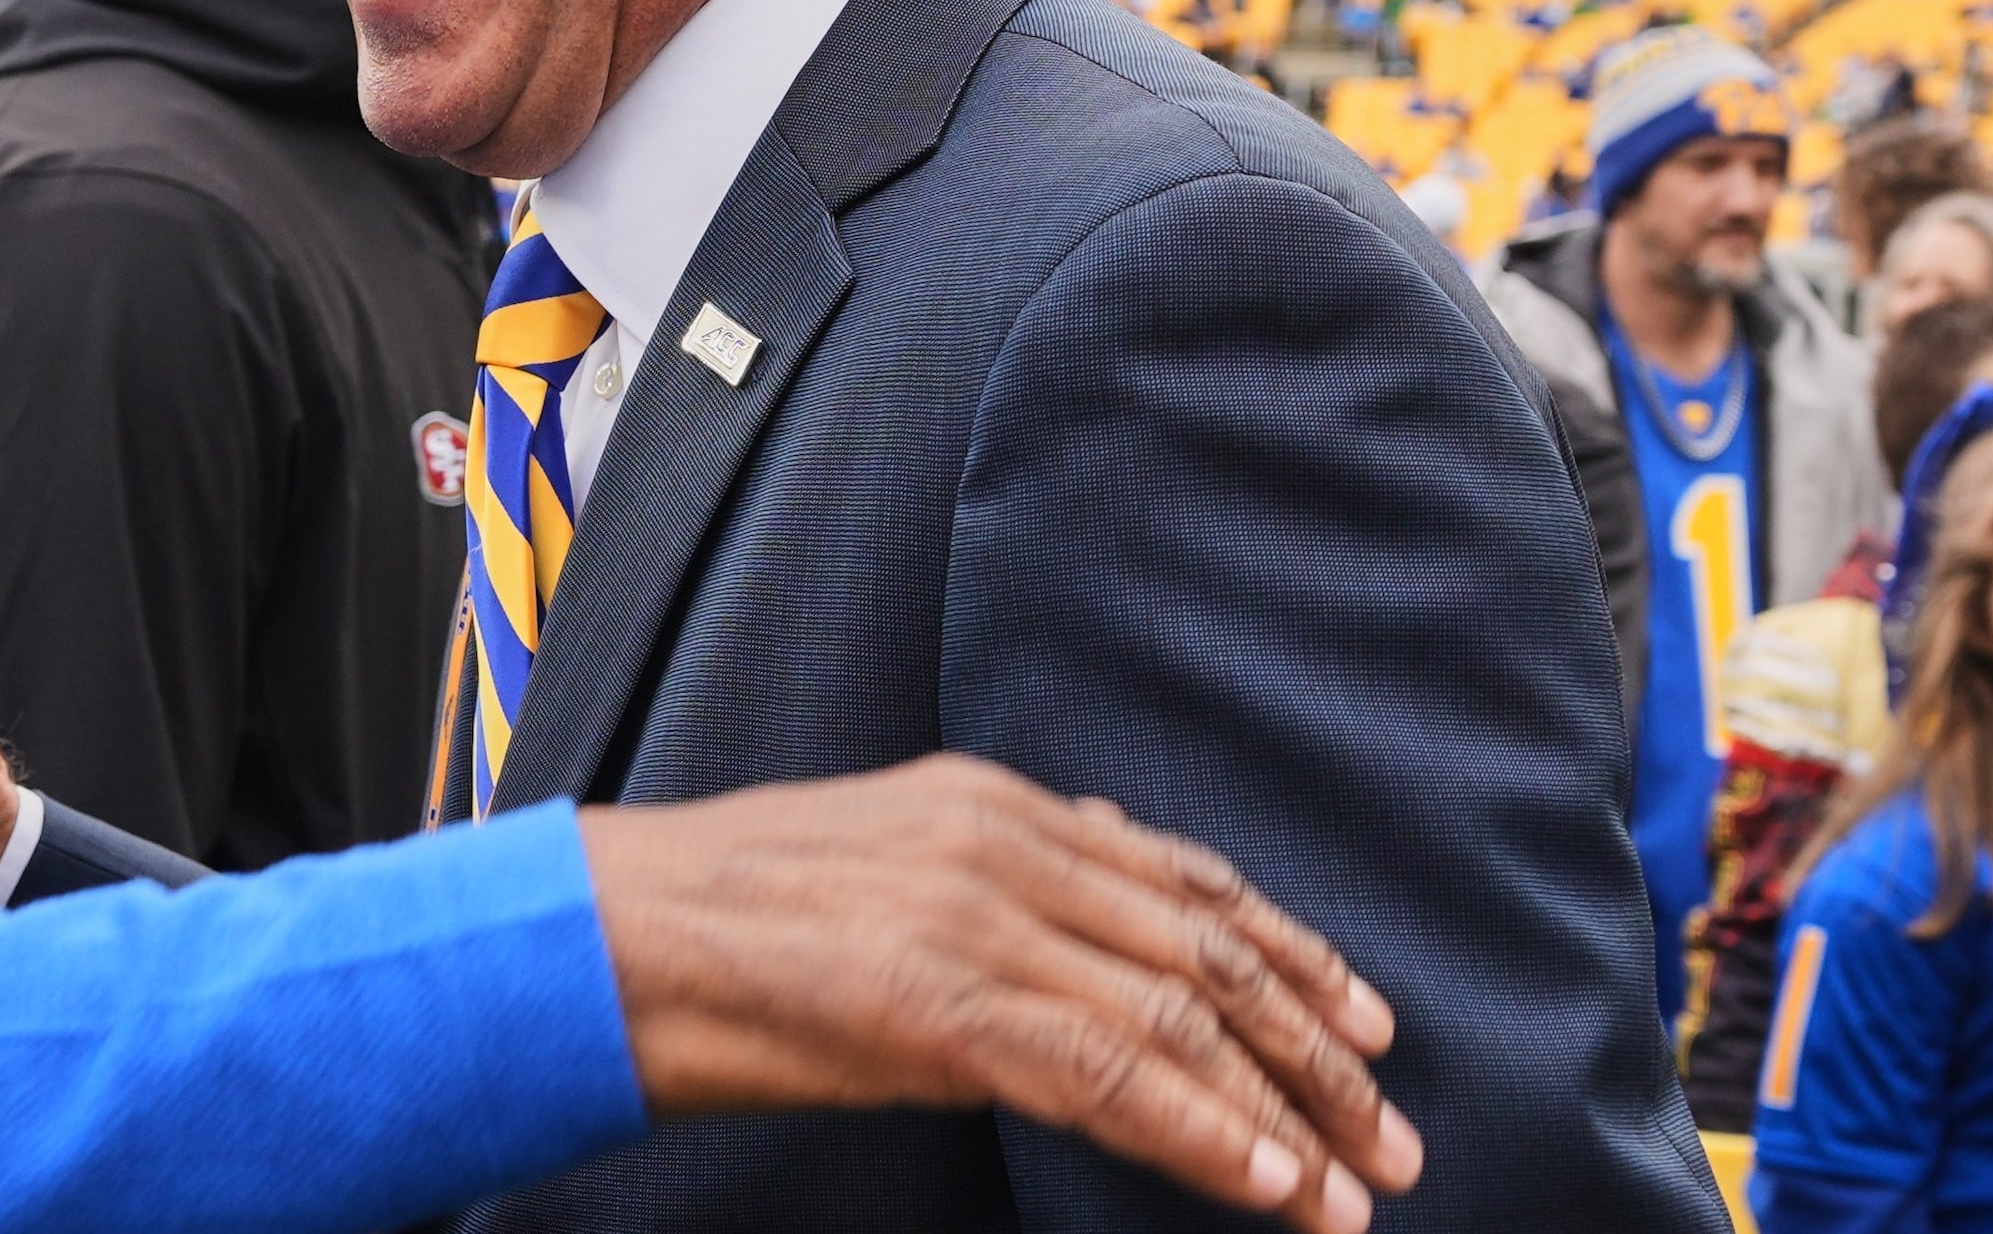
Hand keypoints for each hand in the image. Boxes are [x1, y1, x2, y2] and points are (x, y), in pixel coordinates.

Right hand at [580, 755, 1420, 1233]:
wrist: (599, 932)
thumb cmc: (713, 921)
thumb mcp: (873, 869)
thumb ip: (982, 886)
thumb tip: (1078, 937)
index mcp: (988, 803)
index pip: (1183, 876)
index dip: (1291, 952)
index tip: (1368, 1023)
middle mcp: (1001, 842)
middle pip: (1208, 948)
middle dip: (1317, 1049)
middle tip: (1392, 1134)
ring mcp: (974, 916)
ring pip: (1178, 1014)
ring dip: (1284, 1112)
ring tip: (1352, 1189)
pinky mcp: (940, 999)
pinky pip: (1108, 1073)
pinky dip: (1203, 1133)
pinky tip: (1265, 1184)